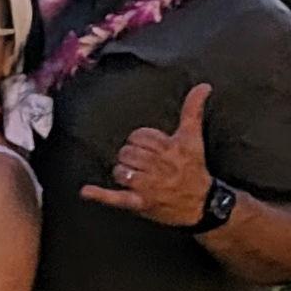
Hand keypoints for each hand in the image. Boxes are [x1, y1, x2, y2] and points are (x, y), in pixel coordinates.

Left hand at [80, 82, 214, 226]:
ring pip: (120, 170)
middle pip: (128, 152)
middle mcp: (159, 166)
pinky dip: (101, 195)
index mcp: (170, 148)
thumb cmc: (194, 167)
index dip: (141, 140)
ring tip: (136, 176)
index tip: (151, 147)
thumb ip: (193, 109)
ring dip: (124, 172)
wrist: (202, 204)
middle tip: (145, 164)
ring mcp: (148, 186)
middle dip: (132, 156)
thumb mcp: (193, 137)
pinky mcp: (140, 203)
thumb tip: (203, 85)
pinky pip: (117, 198)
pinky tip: (86, 191)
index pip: (140, 136)